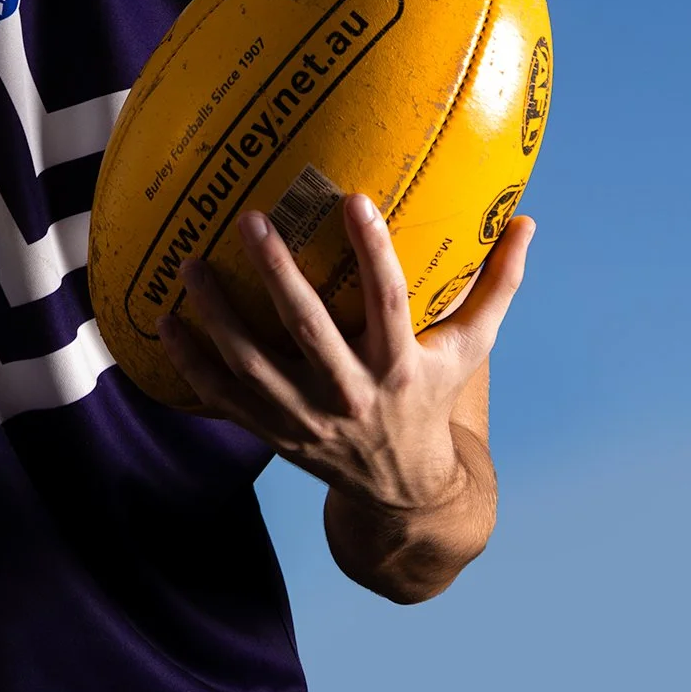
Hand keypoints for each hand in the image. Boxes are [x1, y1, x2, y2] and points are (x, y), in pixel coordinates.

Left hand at [157, 195, 533, 513]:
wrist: (403, 493)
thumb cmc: (433, 397)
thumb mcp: (471, 348)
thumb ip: (497, 285)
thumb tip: (527, 219)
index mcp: (400, 367)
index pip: (389, 303)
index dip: (373, 252)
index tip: (354, 198)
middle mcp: (351, 394)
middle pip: (310, 331)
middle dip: (278, 276)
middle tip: (250, 219)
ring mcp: (306, 419)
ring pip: (254, 367)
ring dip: (218, 317)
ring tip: (191, 264)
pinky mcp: (272, 434)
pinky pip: (223, 399)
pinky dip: (190, 364)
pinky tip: (163, 322)